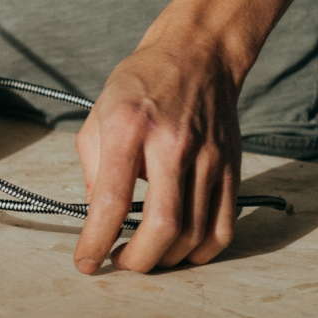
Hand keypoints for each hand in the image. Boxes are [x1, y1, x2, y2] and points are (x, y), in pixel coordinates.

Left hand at [73, 36, 242, 273]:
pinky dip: (202, 251)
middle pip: (164, 226)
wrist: (197, 54)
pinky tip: (180, 250)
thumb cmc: (139, 85)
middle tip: (120, 263)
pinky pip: (224, 226)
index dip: (96, 240)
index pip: (112, 200)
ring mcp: (209, 158)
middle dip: (138, 260)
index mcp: (128, 129)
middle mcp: (172, 145)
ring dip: (166, 260)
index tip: (86, 263)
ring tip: (145, 256)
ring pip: (195, 233)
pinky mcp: (232, 167)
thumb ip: (91, 169)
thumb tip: (95, 217)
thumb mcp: (98, 116)